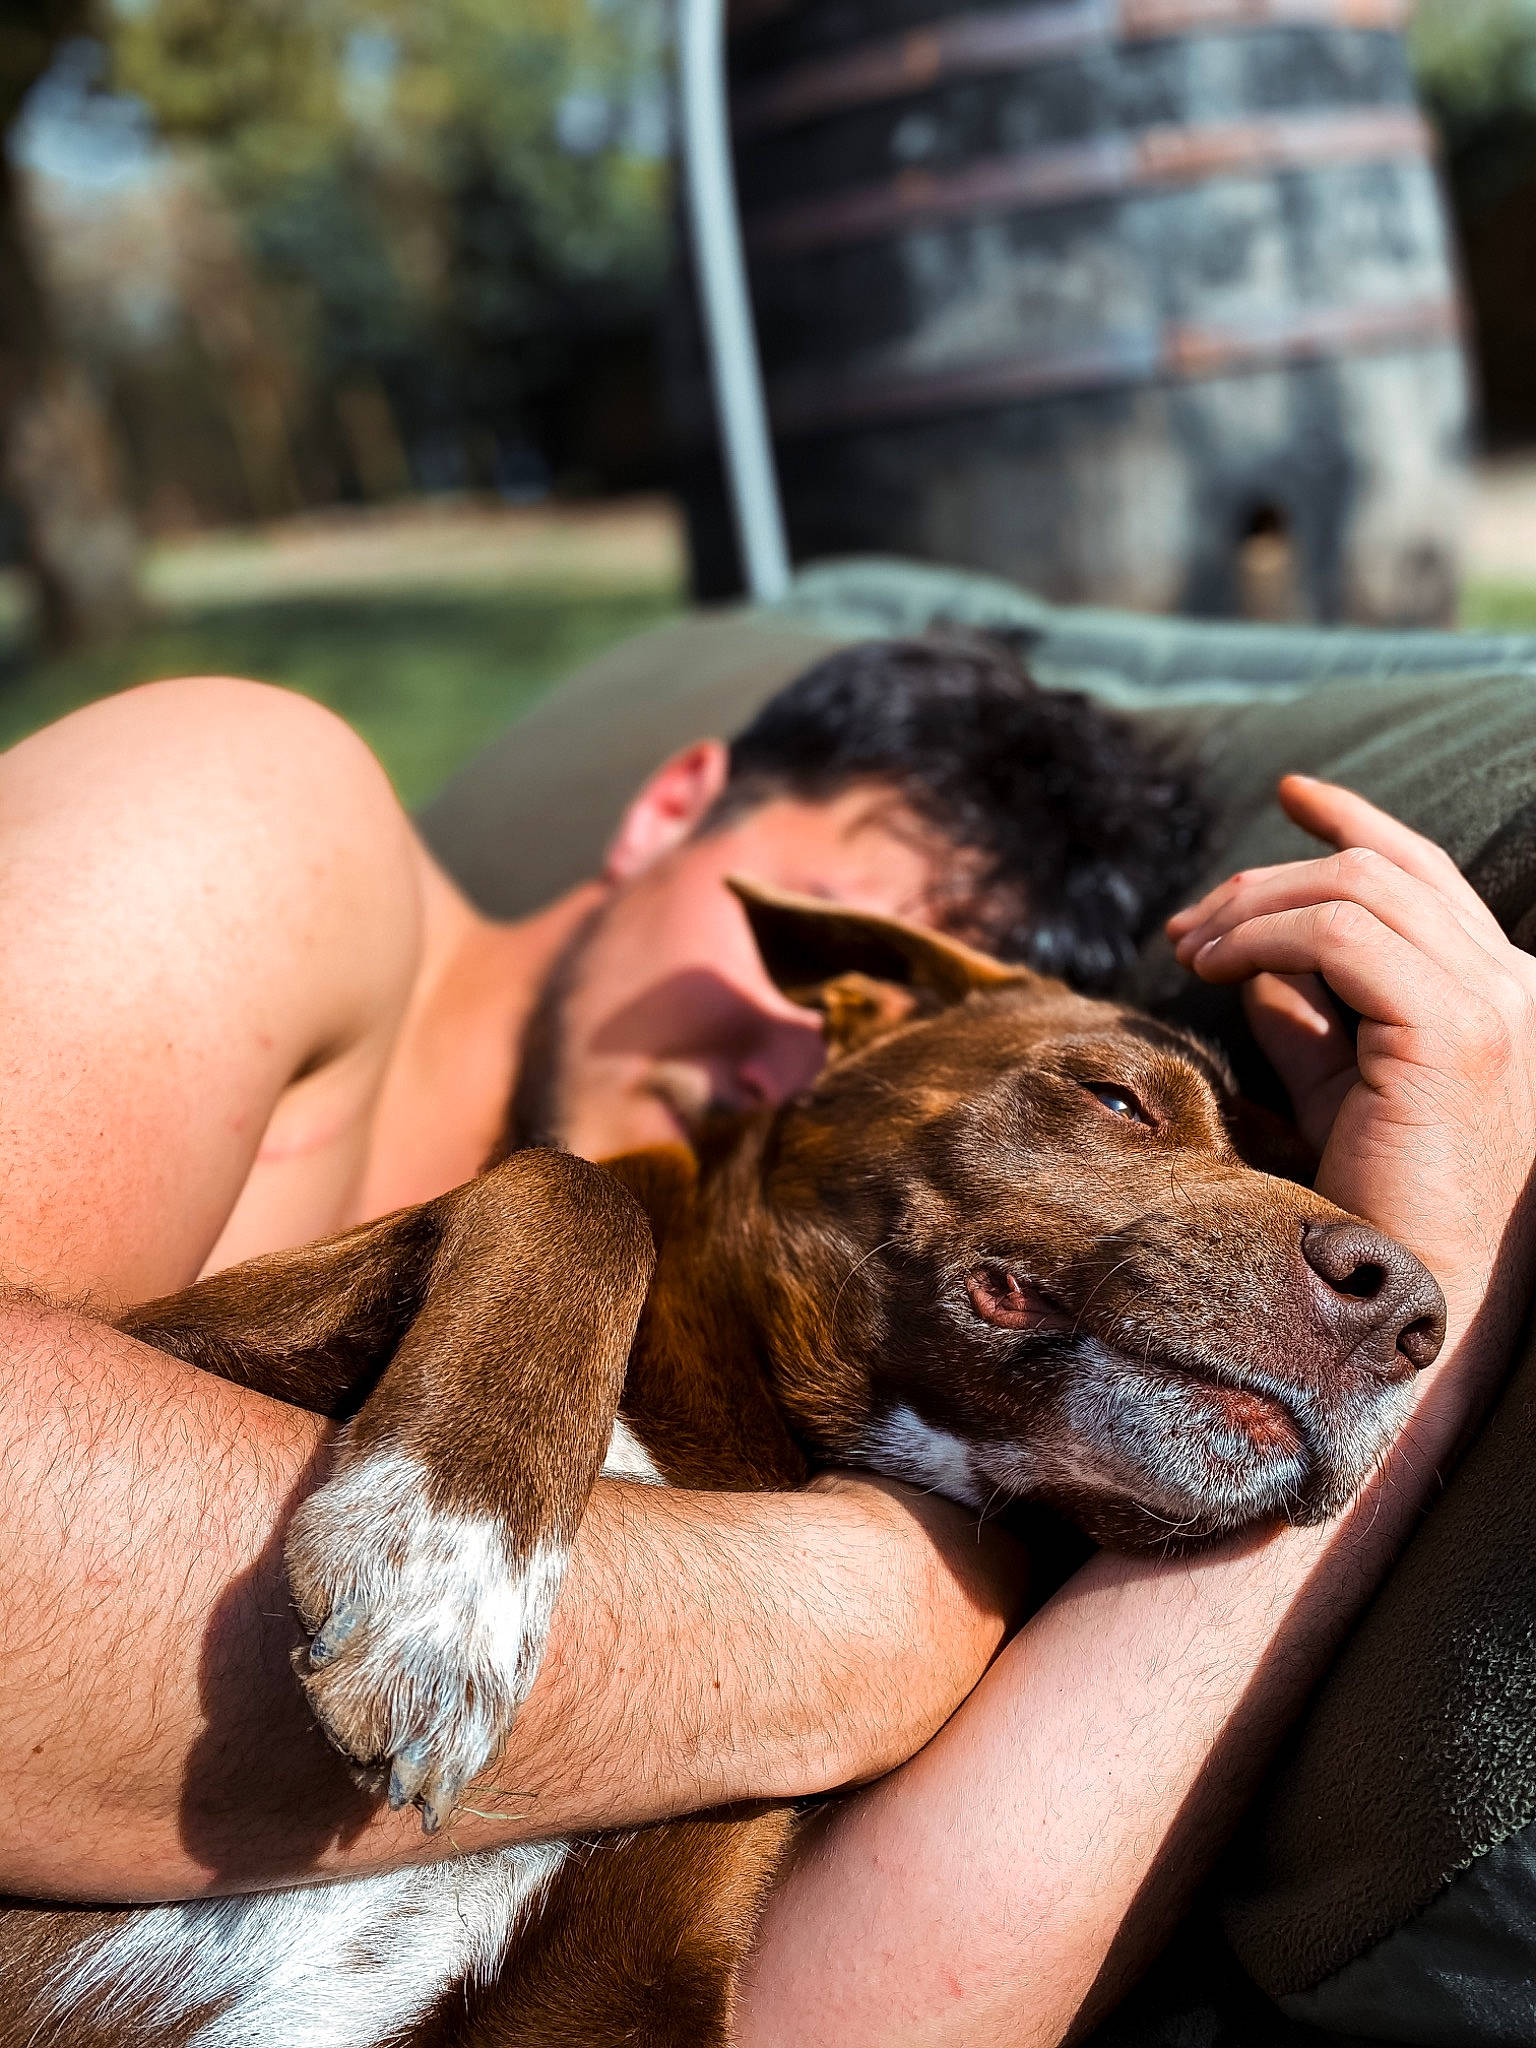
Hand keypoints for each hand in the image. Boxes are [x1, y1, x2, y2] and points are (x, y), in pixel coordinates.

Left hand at [1167, 775, 1535, 1327]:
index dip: (1357, 823)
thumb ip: (1309, 1017)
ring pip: (1354, 891)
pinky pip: (1339, 936)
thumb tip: (1252, 959)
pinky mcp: (1454, 1034)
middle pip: (1379, 872)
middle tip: (1185, 925)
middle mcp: (1518, 990)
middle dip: (1266, 880)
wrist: (1410, 1303)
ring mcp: (1496, 1007)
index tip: (1291, 794)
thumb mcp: (1338, 1092)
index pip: (1428, 876)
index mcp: (1503, 996)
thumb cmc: (1374, 1212)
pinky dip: (1262, 935)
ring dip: (1250, 906)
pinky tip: (1212, 967)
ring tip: (1187, 949)